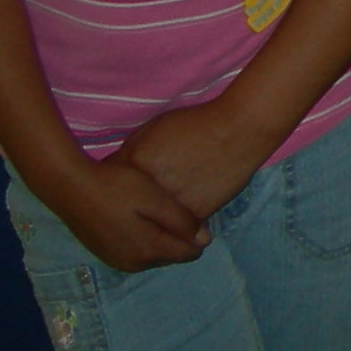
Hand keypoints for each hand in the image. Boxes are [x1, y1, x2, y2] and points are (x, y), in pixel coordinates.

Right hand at [41, 154, 210, 271]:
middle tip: (173, 206)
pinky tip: (138, 214)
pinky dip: (143, 236)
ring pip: (154, 253)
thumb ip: (181, 221)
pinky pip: (136, 250)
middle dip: (178, 235)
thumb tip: (206, 241)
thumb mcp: (155, 199)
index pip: (189, 253)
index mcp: (148, 251)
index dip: (197, 232)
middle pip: (171, 254)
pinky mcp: (105, 252)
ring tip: (157, 208)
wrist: (70, 186)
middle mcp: (133, 264)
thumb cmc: (117, 187)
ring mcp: (116, 260)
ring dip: (160, 236)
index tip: (191, 209)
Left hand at [116, 97, 277, 221]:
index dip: (115, 184)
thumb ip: (131, 151)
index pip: (111, 182)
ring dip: (149, 219)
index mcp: (135, 164)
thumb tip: (117, 170)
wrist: (239, 130)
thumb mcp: (155, 128)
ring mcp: (171, 207)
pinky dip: (172, 222)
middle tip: (138, 200)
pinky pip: (173, 227)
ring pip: (151, 222)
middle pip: (128, 206)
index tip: (118, 186)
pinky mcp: (193, 218)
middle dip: (129, 205)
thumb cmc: (196, 124)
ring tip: (158, 209)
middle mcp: (148, 190)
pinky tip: (176, 211)